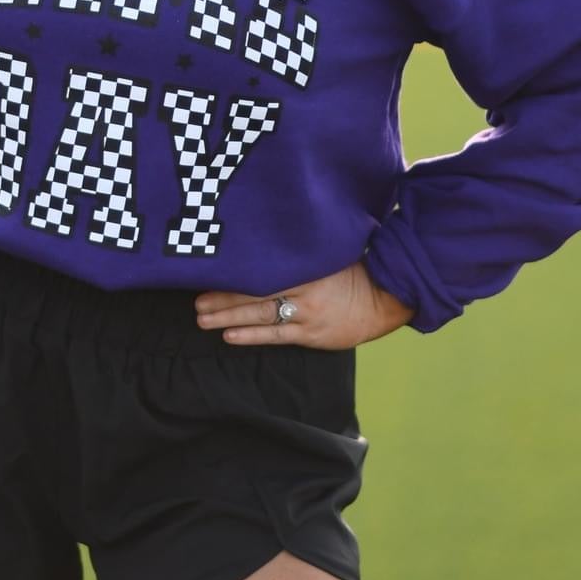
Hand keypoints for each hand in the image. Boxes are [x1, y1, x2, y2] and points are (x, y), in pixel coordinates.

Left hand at [195, 262, 410, 349]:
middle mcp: (303, 288)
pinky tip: (229, 336)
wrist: (384, 299)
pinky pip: (275, 335)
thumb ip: (300, 252)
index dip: (234, 272)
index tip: (209, 270)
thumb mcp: (328, 253)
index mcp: (306, 264)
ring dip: (228, 317)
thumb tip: (268, 243)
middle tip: (196, 301)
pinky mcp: (310, 334)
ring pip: (259, 315)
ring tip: (202, 319)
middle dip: (222, 297)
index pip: (262, 268)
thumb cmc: (354, 272)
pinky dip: (250, 336)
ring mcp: (306, 312)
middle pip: (254, 292)